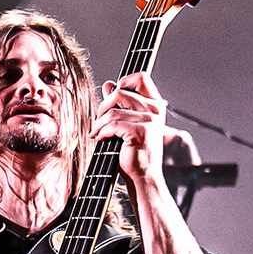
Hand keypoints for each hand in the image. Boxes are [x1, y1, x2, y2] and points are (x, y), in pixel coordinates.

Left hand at [93, 71, 167, 190]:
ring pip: (113, 111)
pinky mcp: (140, 132)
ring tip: (97, 133)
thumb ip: (119, 103)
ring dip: (99, 123)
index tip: (113, 98)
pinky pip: (113, 125)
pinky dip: (102, 132)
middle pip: (120, 93)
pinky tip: (101, 139)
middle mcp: (155, 110)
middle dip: (103, 107)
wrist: (142, 176)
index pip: (141, 77)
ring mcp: (150, 121)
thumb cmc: (134, 151)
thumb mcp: (126, 123)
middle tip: (99, 121)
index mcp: (155, 105)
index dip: (123, 82)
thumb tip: (108, 84)